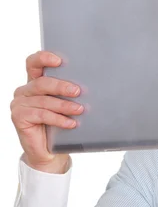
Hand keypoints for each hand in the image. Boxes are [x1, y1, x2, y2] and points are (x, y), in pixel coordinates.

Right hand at [10, 51, 82, 172]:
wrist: (50, 150)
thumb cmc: (60, 123)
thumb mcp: (64, 103)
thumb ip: (68, 91)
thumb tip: (87, 84)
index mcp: (35, 82)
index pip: (33, 63)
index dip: (44, 58)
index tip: (59, 61)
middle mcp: (24, 90)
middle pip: (42, 82)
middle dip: (61, 86)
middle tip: (78, 91)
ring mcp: (19, 104)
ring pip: (44, 100)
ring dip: (64, 105)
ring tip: (80, 110)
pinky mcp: (18, 117)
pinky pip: (41, 115)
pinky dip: (58, 119)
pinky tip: (70, 123)